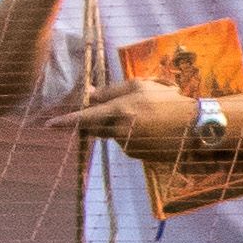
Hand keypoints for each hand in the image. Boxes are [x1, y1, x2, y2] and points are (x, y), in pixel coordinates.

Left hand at [54, 74, 190, 153]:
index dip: (66, 121)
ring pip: (111, 134)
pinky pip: (124, 143)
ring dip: (118, 125)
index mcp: (119, 111)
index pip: (84, 118)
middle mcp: (119, 131)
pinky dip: (131, 135)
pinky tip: (150, 128)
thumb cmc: (168, 100)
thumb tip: (89, 94)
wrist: (194, 126)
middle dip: (95, 120)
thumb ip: (111, 91)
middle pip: (95, 127)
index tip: (48, 125)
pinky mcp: (136, 155)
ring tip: (146, 116)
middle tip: (112, 110)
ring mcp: (127, 146)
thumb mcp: (140, 86)